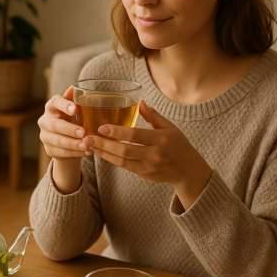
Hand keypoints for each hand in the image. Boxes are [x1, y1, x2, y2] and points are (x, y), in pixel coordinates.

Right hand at [38, 86, 89, 193]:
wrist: (68, 142)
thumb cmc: (72, 121)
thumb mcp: (75, 111)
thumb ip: (75, 101)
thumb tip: (74, 87)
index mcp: (52, 107)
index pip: (55, 102)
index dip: (64, 105)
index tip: (75, 109)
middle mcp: (45, 121)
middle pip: (54, 125)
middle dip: (70, 129)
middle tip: (84, 132)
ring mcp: (45, 136)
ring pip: (58, 140)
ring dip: (73, 144)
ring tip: (87, 145)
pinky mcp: (49, 150)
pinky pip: (61, 152)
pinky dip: (75, 153)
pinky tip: (87, 152)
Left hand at [82, 100, 211, 208]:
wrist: (188, 171)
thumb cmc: (179, 145)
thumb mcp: (170, 128)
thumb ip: (154, 116)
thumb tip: (140, 102)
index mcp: (161, 139)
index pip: (135, 135)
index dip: (117, 132)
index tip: (101, 127)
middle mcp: (155, 154)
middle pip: (125, 150)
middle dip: (104, 144)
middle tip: (88, 138)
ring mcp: (149, 166)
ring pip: (122, 161)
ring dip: (104, 153)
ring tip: (90, 146)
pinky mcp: (145, 174)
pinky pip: (125, 167)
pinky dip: (112, 159)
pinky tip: (102, 153)